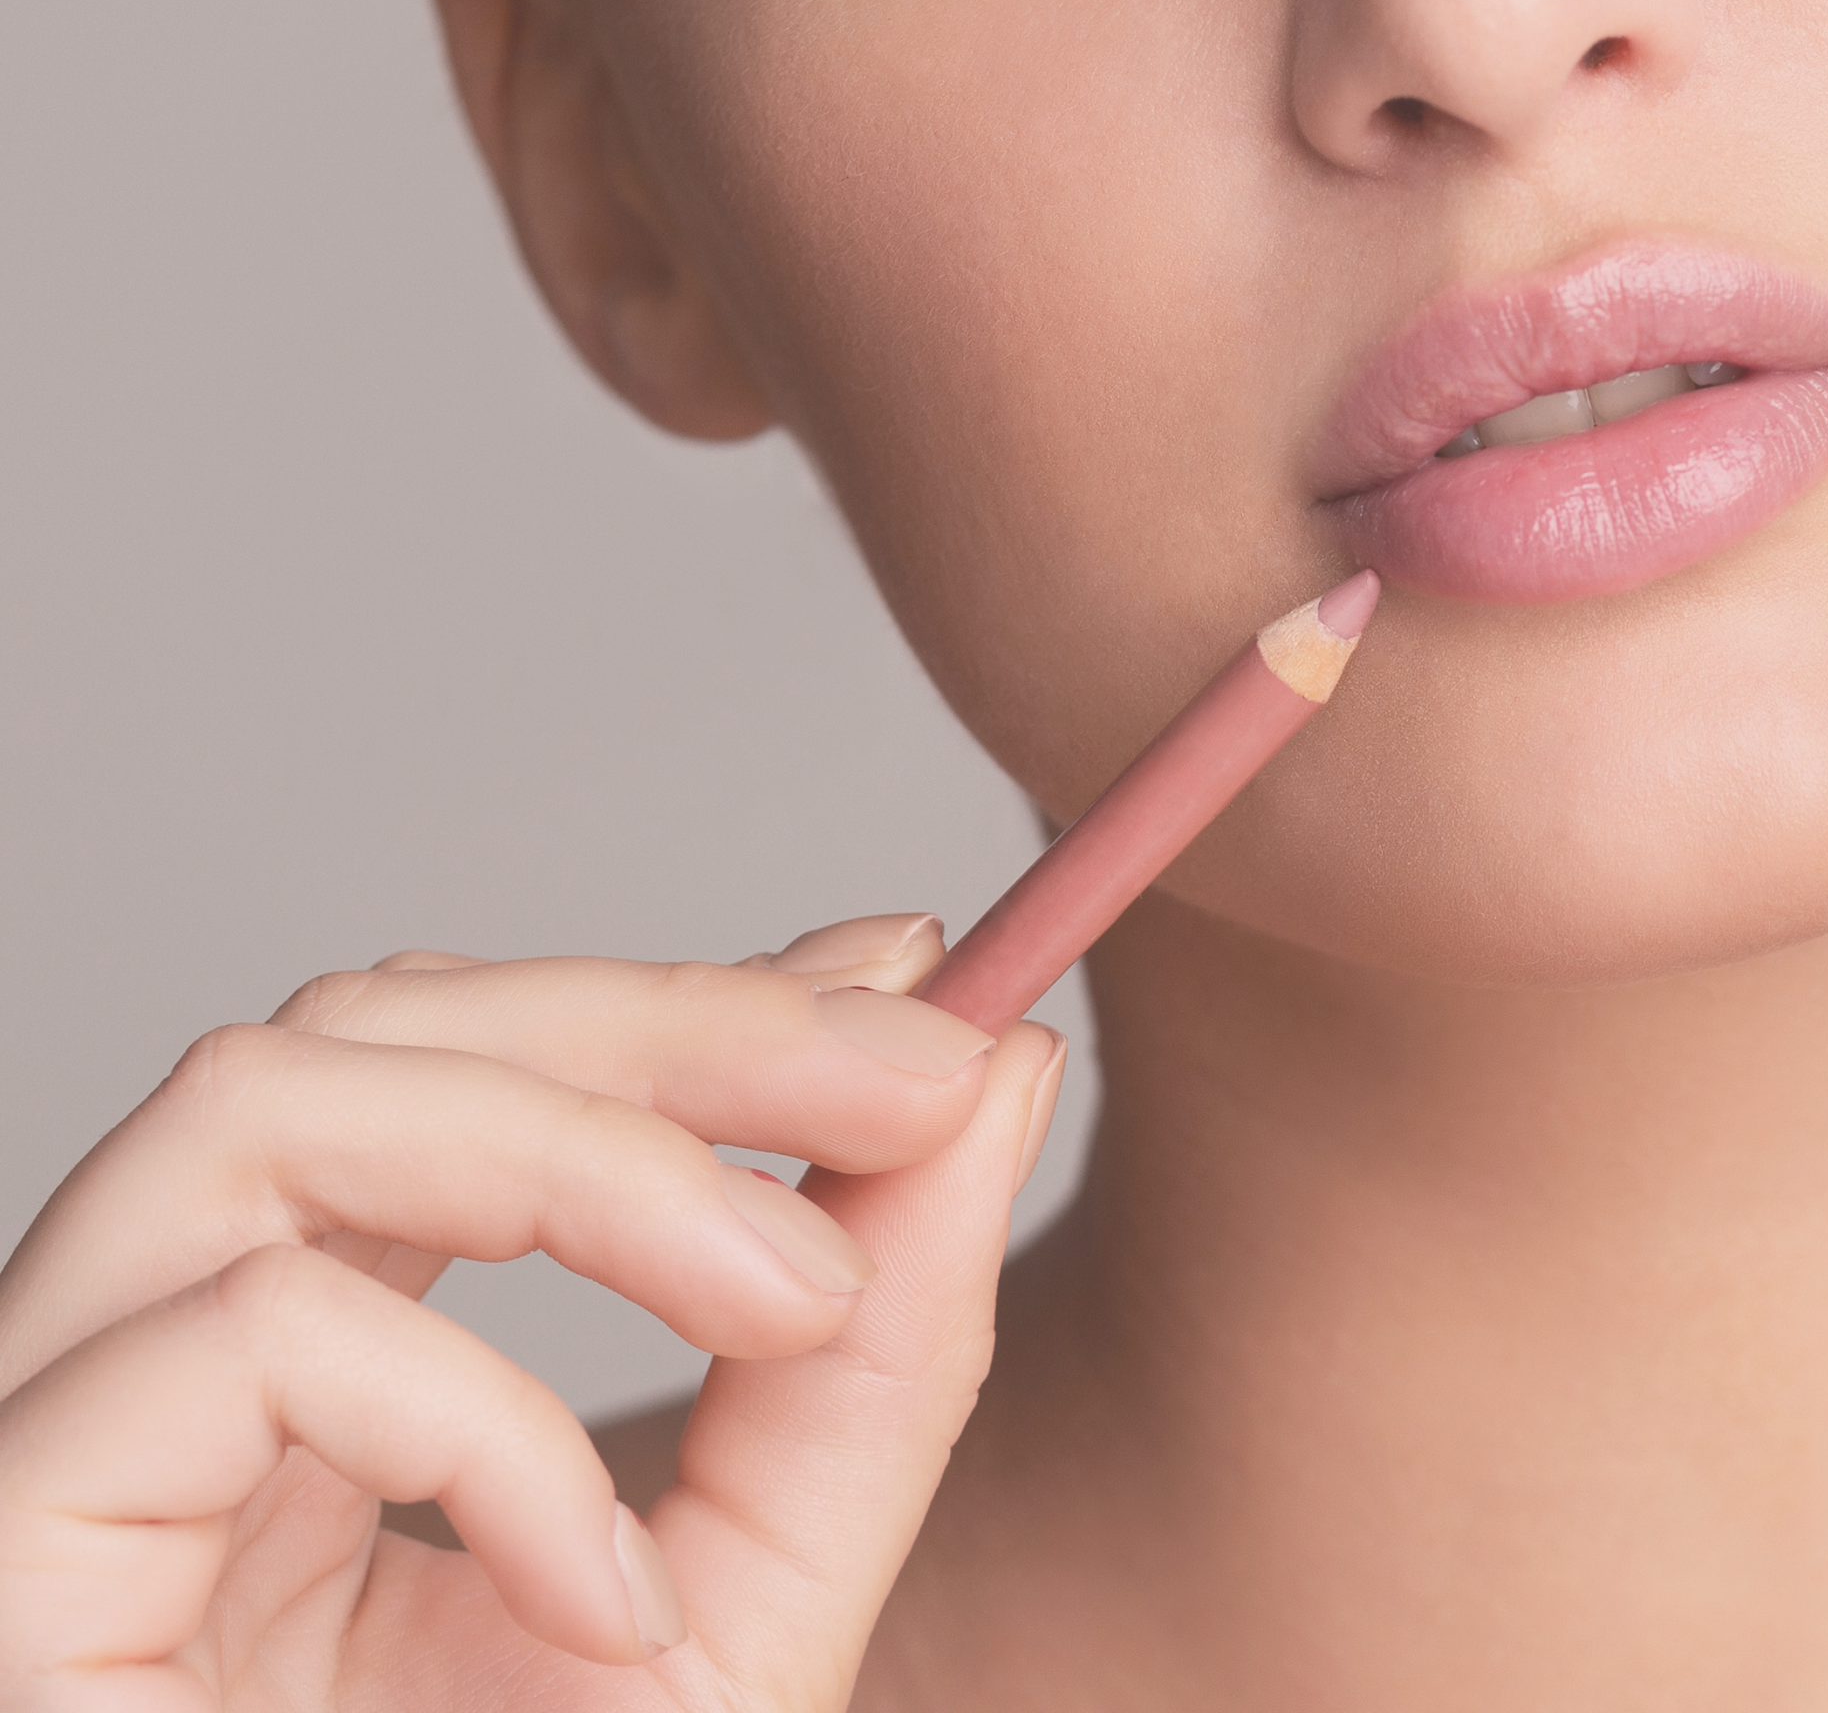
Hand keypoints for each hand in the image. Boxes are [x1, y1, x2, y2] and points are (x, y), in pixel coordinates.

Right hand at [0, 914, 1067, 1709]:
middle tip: (912, 1069)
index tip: (916, 962)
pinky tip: (603, 1593)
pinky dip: (470, 1423)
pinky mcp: (2, 1554)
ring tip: (786, 1297)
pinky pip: (231, 1339)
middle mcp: (153, 1392)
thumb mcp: (755, 1604)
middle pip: (362, 1033)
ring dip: (581, 1155)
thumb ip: (869, 1358)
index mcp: (307, 1399)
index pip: (461, 1070)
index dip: (689, 988)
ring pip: (260, 1106)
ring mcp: (49, 1459)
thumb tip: (989, 1069)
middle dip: (666, 1020)